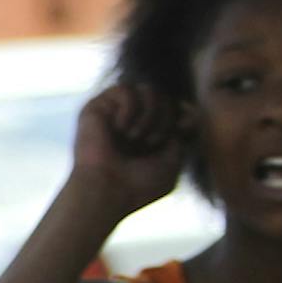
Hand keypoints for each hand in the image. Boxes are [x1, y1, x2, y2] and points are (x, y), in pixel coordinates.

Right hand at [70, 82, 188, 221]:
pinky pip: (124, 90)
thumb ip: (181, 137)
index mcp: (147, 135)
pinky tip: (120, 128)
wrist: (107, 192)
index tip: (184, 125)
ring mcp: (113, 115)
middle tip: (152, 141)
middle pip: (163, 97)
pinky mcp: (96, 109)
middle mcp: (131, 123)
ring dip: (149, 113)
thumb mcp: (173, 163)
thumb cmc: (138, 186)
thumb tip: (186, 115)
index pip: (172, 107)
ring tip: (136, 136)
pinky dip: (129, 108)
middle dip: (165, 117)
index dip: (183, 111)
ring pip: (146, 90)